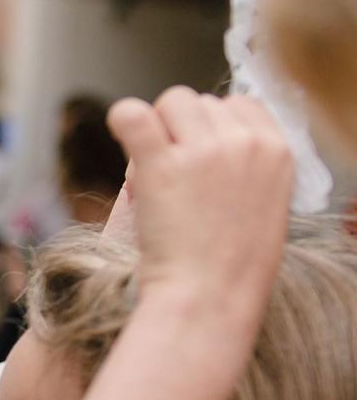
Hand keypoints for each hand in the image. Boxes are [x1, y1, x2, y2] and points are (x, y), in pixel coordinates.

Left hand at [107, 90, 291, 306]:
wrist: (209, 298)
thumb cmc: (230, 266)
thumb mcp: (263, 205)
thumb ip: (245, 166)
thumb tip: (207, 139)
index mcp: (276, 150)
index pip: (239, 104)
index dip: (212, 126)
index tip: (199, 157)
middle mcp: (243, 142)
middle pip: (199, 102)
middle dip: (179, 132)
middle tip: (171, 177)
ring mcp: (203, 151)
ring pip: (170, 102)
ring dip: (154, 131)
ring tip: (151, 175)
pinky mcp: (162, 165)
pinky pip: (134, 115)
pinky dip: (123, 119)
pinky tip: (122, 132)